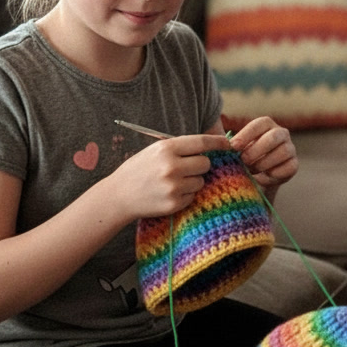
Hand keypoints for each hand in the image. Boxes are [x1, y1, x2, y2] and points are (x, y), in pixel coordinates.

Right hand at [110, 132, 231, 218]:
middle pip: (205, 164)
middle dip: (200, 166)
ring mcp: (173, 186)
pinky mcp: (173, 203)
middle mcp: (171, 166)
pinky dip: (185, 195)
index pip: (201, 142)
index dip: (217, 142)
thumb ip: (179, 148)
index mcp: (166, 149)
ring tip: (174, 182)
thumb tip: (209, 148)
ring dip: (192, 182)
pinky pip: (192, 197)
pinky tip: (169, 194)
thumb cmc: (138, 170)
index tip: (227, 144)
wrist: (118, 195)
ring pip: (200, 182)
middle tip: (187, 168)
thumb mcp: (154, 151)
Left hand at [228, 117, 297, 193]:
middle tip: (243, 161)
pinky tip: (261, 178)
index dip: (246, 134)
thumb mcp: (239, 148)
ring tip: (251, 171)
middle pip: (274, 136)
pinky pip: (287, 168)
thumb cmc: (245, 157)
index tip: (233, 147)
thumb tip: (224, 146)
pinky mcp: (294, 164)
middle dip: (256, 150)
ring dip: (264, 164)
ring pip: (282, 152)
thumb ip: (234, 145)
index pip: (259, 124)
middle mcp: (281, 133)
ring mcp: (290, 148)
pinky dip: (272, 175)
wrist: (259, 175)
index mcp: (267, 125)